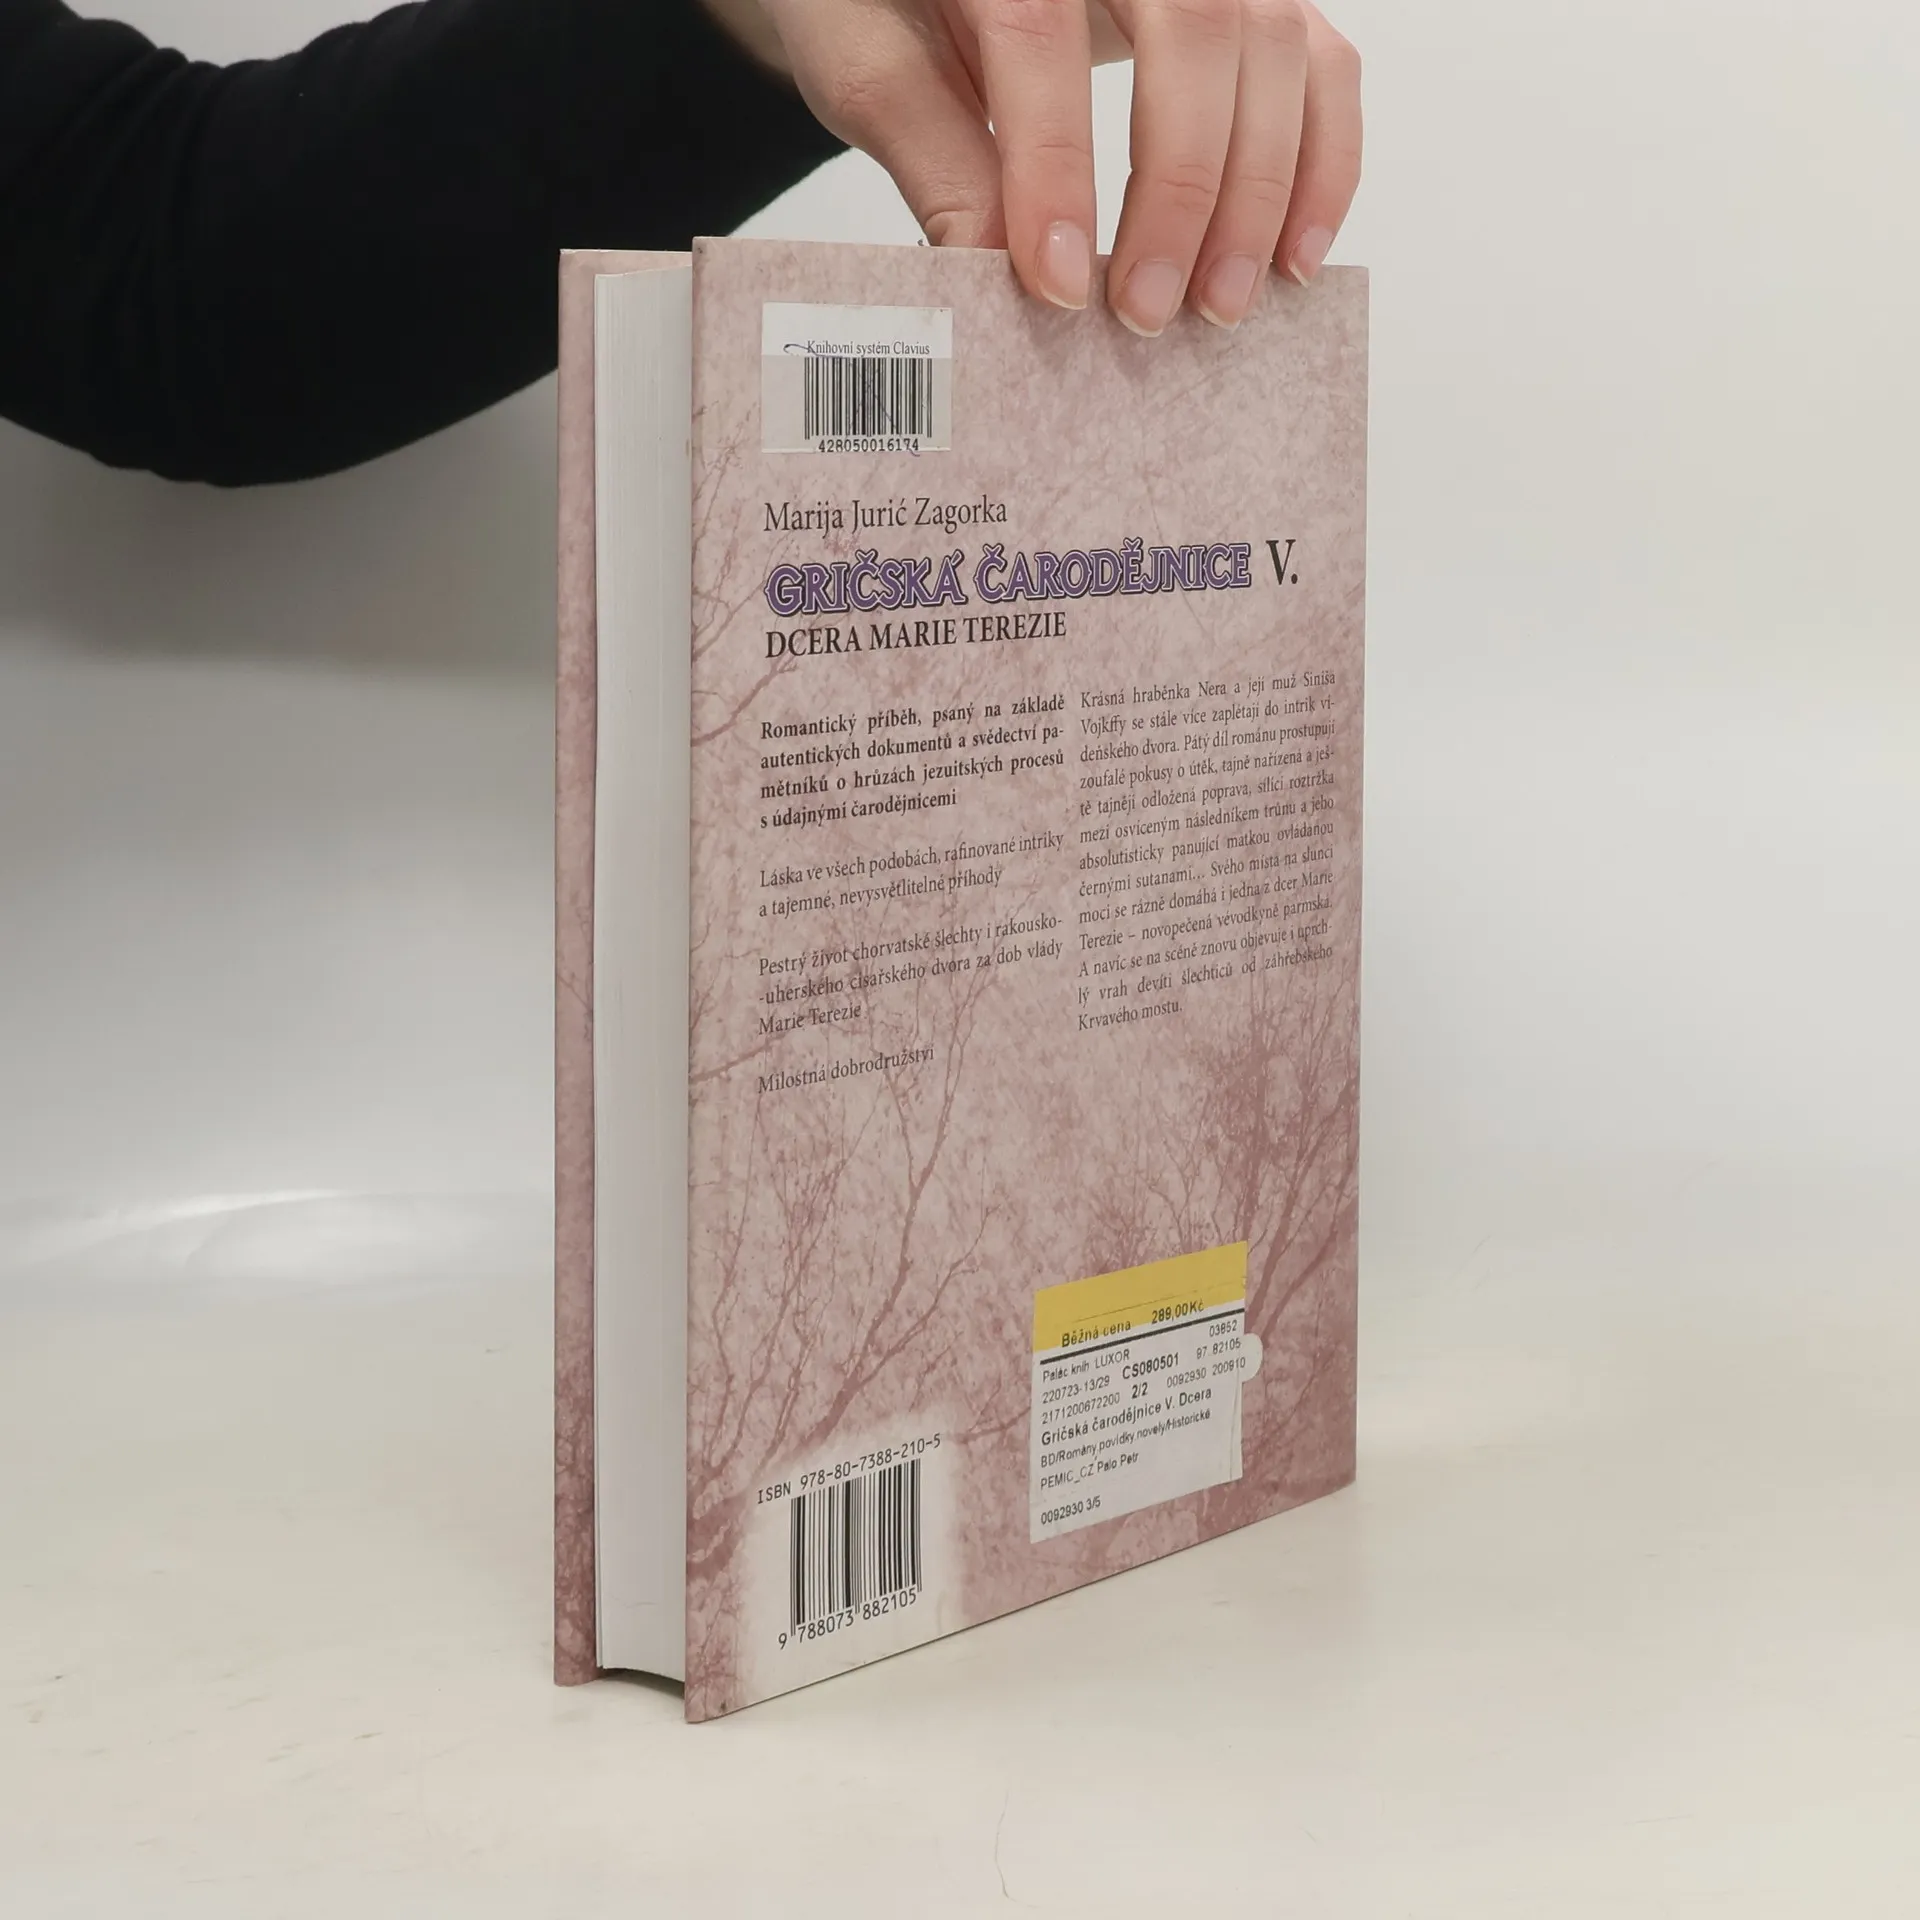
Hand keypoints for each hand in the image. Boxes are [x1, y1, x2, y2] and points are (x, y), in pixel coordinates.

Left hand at [701, 0, 1361, 332]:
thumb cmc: (897, 1)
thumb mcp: (872, 61)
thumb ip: (931, 156)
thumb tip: (991, 276)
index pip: (1040, 26)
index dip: (1054, 163)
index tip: (1058, 282)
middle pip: (1194, 26)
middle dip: (1182, 186)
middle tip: (1148, 311)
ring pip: (1275, 46)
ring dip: (1260, 191)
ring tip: (1219, 306)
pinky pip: (1322, 64)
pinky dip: (1325, 163)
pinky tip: (1292, 257)